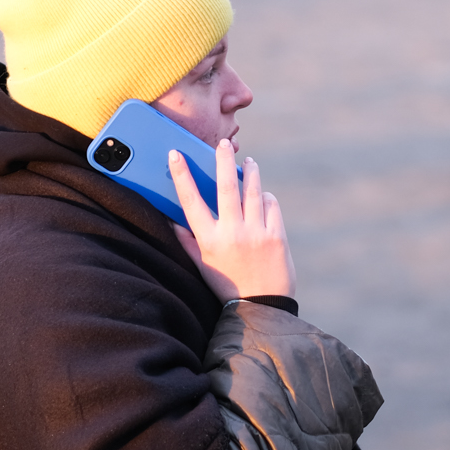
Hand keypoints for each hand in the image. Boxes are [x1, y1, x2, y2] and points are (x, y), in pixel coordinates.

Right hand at [169, 141, 295, 302]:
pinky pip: (270, 204)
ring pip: (253, 190)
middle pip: (226, 186)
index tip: (175, 155)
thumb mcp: (202, 265)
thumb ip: (188, 241)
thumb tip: (173, 219)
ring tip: (248, 162)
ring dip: (250, 172)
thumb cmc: (227, 284)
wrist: (261, 307)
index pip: (190, 202)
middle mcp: (231, 233)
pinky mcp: (276, 235)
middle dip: (223, 160)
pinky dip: (265, 197)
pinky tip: (261, 195)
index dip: (181, 176)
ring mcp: (256, 233)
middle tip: (223, 143)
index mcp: (209, 241)